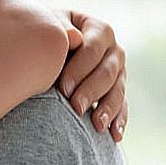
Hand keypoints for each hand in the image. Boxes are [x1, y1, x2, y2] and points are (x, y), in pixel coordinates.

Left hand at [56, 11, 127, 141]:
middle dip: (91, 90)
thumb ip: (60, 32)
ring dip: (108, 109)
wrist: (44, 52)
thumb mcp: (49, 28)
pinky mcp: (117, 91)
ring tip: (96, 125)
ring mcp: (118, 72)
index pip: (93, 48)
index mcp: (97, 29)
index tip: (63, 88)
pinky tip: (114, 135)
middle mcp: (113, 49)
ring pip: (117, 91)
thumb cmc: (43, 38)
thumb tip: (74, 38)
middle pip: (107, 71)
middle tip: (75, 107)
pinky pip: (122, 106)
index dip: (80, 68)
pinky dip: (119, 121)